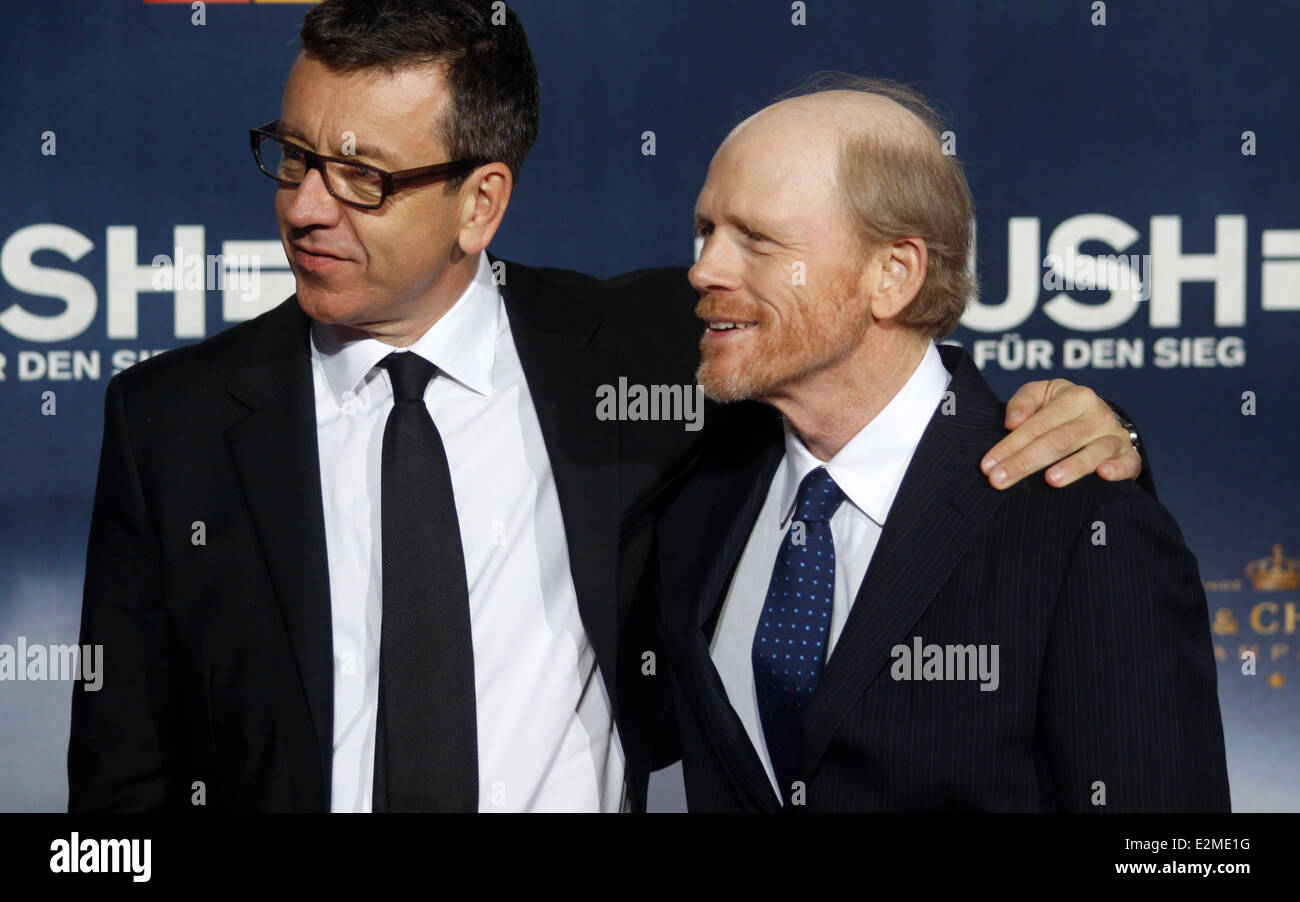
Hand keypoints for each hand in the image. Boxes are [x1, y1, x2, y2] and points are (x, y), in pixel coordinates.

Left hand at [980, 379, 1141, 489]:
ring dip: (1072, 467)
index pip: (1037, 424)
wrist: (1099, 421)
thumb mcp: (1041, 395)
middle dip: (1026, 462)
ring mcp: (1115, 436)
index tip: (987, 466)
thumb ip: (1023, 402)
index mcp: (1075, 397)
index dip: (1010, 445)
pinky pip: (1128, 463)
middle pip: (1058, 440)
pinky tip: (1104, 475)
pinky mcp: (1129, 456)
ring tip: (1050, 481)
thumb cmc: (1060, 410)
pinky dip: (1118, 469)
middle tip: (999, 480)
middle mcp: (1098, 415)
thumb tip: (1012, 422)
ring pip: (1093, 452)